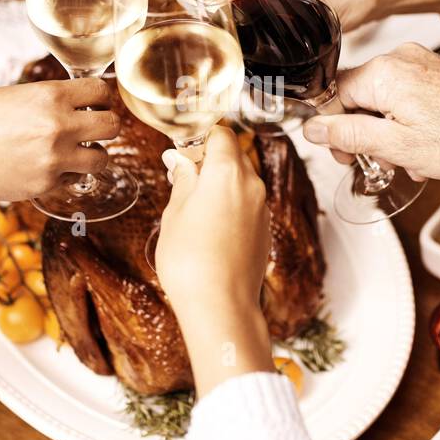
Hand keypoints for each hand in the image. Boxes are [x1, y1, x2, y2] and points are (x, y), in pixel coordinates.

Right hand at [0, 78, 121, 220]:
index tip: (97, 103)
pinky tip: (48, 167)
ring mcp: (55, 159)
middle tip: (94, 128)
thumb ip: (50, 99)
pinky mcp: (47, 185)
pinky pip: (75, 179)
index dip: (101, 97)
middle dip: (106, 126)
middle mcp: (58, 126)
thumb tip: (78, 104)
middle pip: (113, 126)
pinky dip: (67, 174)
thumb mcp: (14, 95)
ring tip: (77, 152)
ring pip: (102, 158)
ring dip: (93, 154)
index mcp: (50, 96)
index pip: (101, 91)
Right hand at [154, 126, 273, 393]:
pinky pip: (248, 202)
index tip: (184, 147)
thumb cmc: (190, 260)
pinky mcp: (265, 228)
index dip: (201, 136)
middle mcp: (251, 184)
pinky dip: (232, 203)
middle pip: (235, 154)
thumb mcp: (174, 214)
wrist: (221, 306)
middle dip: (211, 158)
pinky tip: (211, 225)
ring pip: (243, 179)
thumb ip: (183, 181)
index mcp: (226, 172)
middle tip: (184, 175)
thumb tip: (184, 163)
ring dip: (221, 182)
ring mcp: (262, 207)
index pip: (221, 134)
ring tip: (194, 205)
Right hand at [301, 44, 439, 180]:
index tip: (346, 154)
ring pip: (381, 99)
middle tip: (378, 161)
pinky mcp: (435, 72)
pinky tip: (421, 147)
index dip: (334, 129)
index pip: (333, 94)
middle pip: (357, 96)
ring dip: (386, 132)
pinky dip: (405, 122)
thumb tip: (313, 129)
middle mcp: (400, 59)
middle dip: (363, 132)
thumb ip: (347, 134)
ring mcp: (420, 63)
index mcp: (384, 73)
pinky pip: (404, 96)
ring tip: (407, 159)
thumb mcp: (395, 146)